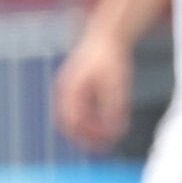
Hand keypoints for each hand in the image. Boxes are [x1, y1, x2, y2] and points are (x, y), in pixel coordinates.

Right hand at [52, 31, 132, 152]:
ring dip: (85, 129)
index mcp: (72, 89)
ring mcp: (66, 88)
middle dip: (83, 137)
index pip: (74, 121)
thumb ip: (115, 107)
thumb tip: (117, 130)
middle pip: (67, 123)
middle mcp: (64, 90)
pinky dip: (87, 119)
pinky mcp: (72, 87)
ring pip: (70, 118)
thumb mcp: (117, 84)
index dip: (89, 135)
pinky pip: (75, 110)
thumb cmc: (112, 58)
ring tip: (105, 137)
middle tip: (102, 147)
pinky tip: (104, 122)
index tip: (106, 143)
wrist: (105, 35)